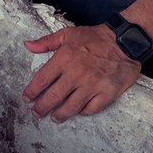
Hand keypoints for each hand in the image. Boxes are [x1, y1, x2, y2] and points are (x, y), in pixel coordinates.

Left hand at [22, 25, 140, 121]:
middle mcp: (76, 73)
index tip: (27, 98)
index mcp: (64, 58)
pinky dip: (82, 112)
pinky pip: (91, 109)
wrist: (124, 41)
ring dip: (60, 114)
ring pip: (71, 107)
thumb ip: (46, 42)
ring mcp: (92, 85)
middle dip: (42, 108)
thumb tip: (27, 45)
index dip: (32, 91)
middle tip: (36, 113)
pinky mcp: (107, 93)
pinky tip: (77, 112)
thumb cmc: (95, 37)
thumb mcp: (68, 34)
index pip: (42, 79)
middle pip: (54, 97)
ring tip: (54, 117)